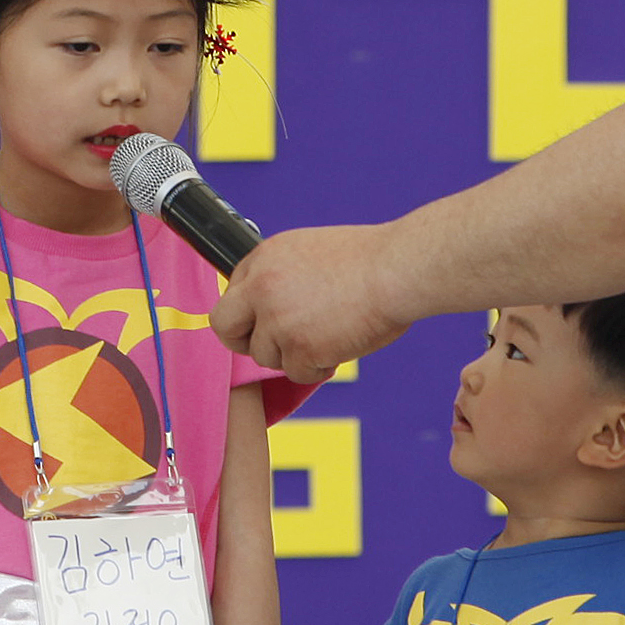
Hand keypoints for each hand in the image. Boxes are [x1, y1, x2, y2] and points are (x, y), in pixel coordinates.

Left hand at [211, 225, 408, 382]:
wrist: (399, 269)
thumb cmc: (371, 260)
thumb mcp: (312, 251)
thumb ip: (284, 275)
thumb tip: (270, 305)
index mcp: (265, 257)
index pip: (232, 291)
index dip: (250, 311)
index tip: (264, 320)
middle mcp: (262, 287)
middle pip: (225, 326)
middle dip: (243, 340)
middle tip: (272, 345)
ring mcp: (278, 320)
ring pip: (265, 356)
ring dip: (293, 354)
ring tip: (329, 336)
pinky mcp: (299, 349)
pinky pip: (297, 373)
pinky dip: (318, 368)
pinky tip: (340, 347)